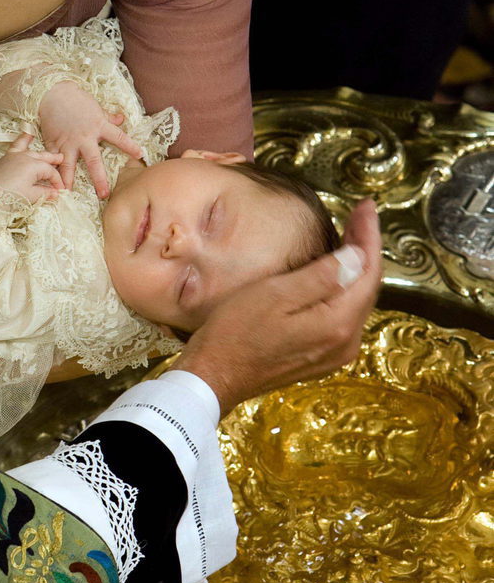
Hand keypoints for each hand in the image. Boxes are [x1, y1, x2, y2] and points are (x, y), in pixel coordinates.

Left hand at [0, 131, 64, 204]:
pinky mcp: (5, 159)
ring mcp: (14, 156)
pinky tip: (27, 134)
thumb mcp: (31, 196)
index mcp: (34, 165)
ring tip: (46, 145)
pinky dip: (23, 139)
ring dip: (40, 150)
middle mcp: (25, 157)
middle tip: (61, 159)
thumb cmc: (11, 197)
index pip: (50, 172)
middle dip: (53, 159)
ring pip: (31, 150)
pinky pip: (16, 145)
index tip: (60, 190)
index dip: (57, 181)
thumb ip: (45, 192)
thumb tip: (55, 193)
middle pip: (43, 158)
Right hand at [38, 81, 144, 197]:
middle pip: (93, 161)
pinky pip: (53, 159)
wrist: (51, 93)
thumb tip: (122, 119)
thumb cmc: (75, 98)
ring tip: (67, 194)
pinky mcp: (53, 143)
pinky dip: (51, 170)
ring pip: (69, 165)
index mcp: (98, 126)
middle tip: (104, 194)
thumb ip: (108, 117)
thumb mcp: (95, 106)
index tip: (140, 155)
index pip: (118, 138)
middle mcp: (84, 137)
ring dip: (68, 180)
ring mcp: (68, 142)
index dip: (130, 146)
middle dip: (99, 178)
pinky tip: (50, 181)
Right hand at [180, 199, 381, 414]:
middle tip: (360, 214)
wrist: (213, 377)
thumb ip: (321, 277)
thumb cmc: (236, 333)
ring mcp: (334, 353)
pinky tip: (335, 272)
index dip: (369, 235)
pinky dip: (344, 288)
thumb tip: (358, 256)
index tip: (367, 205)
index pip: (367, 271)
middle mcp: (345, 342)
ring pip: (356, 301)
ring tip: (352, 235)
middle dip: (366, 247)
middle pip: (367, 286)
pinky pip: (343, 315)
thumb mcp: (275, 295)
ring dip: (356, 267)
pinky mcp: (320, 357)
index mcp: (337, 324)